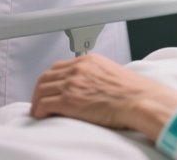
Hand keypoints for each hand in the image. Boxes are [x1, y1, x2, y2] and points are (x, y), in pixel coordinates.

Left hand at [30, 54, 176, 135]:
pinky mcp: (70, 100)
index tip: (49, 88)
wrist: (139, 99)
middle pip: (46, 76)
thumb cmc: (131, 91)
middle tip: (40, 101)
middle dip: (40, 90)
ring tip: (39, 111)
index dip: (50, 79)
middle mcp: (78, 69)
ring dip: (37, 102)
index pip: (58, 66)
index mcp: (88, 60)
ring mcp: (73, 83)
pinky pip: (44, 104)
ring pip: (41, 90)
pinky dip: (39, 111)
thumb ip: (95, 74)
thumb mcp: (110, 73)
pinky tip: (42, 116)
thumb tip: (87, 85)